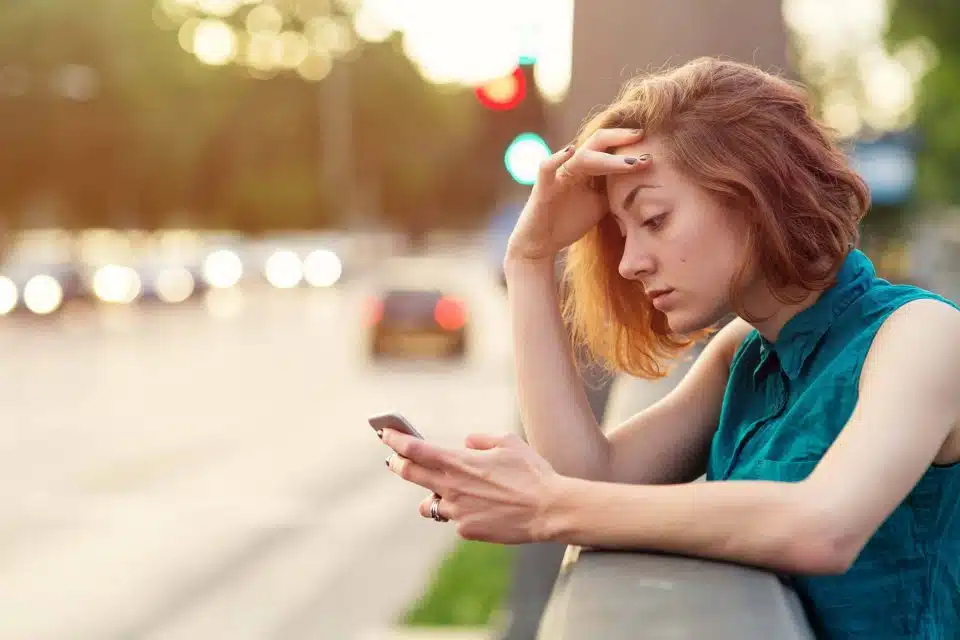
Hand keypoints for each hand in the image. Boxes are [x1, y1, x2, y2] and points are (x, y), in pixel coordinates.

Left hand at [381, 429, 560, 543]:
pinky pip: (455, 518)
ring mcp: (457, 511)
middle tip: (392, 459)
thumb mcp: (508, 442)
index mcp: (459, 462)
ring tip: (439, 489)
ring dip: (431, 494)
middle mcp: (451, 487)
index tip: (385, 434)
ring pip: (430, 504)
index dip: (396, 440)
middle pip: (411, 474)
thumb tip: (466, 443)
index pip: (415, 449)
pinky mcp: (467, 530)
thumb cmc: (532, 473)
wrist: (549, 510)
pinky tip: (479, 508)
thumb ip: (481, 440)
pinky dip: (461, 511)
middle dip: (397, 464)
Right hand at [505, 128, 651, 261]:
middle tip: (642, 136)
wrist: (541, 243)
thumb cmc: (569, 222)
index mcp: (588, 169)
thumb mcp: (602, 205)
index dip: (629, 144)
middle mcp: (573, 166)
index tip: (653, 145)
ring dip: (606, 158)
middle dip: (620, 138)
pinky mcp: (542, 189)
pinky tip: (570, 150)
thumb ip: (618, 192)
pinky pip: (547, 168)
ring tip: (629, 162)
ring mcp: (558, 175)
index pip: (610, 147)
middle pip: (597, 142)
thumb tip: (650, 188)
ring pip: (581, 157)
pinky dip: (556, 158)